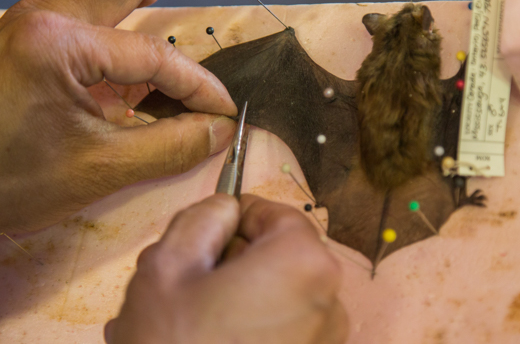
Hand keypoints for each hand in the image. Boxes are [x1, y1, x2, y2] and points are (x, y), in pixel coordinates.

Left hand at [0, 0, 257, 232]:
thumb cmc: (6, 181)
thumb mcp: (96, 170)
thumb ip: (169, 146)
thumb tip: (219, 129)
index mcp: (58, 43)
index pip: (155, 55)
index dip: (199, 85)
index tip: (223, 113)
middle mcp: (44, 11)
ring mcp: (31, 13)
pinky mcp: (29, 28)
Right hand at [105, 194, 347, 343]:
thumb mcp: (168, 266)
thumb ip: (203, 217)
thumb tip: (226, 209)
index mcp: (304, 263)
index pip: (276, 215)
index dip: (238, 217)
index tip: (209, 232)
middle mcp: (330, 303)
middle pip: (280, 257)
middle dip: (235, 261)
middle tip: (188, 281)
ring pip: (279, 297)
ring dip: (239, 298)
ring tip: (188, 321)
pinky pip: (284, 333)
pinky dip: (250, 330)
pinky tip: (206, 343)